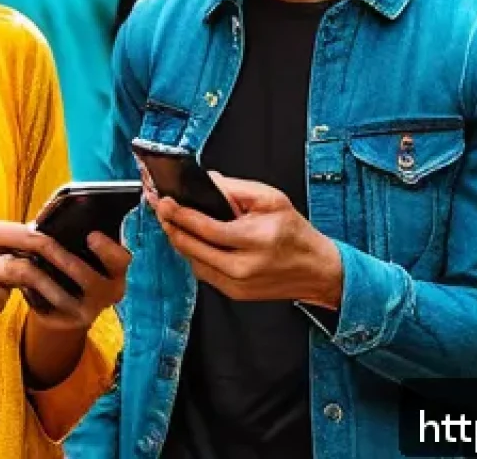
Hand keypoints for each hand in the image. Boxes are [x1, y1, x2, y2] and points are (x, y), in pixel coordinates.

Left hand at [22, 234, 130, 331]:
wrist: (70, 302)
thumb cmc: (79, 263)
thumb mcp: (86, 249)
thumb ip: (79, 232)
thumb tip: (56, 206)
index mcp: (116, 271)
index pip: (121, 260)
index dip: (108, 249)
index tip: (91, 235)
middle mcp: (108, 293)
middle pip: (93, 282)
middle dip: (70, 263)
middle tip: (48, 245)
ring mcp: (88, 311)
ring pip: (65, 296)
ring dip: (43, 276)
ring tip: (26, 259)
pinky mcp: (67, 322)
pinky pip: (47, 308)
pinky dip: (33, 293)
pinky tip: (21, 281)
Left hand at [151, 174, 342, 307]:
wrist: (316, 270)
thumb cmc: (295, 232)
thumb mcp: (271, 199)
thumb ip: (235, 189)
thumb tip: (207, 181)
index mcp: (254, 240)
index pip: (206, 228)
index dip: (180, 214)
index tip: (164, 202)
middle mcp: (243, 267)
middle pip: (193, 247)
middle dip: (172, 226)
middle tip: (160, 208)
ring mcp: (237, 284)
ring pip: (193, 261)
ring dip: (179, 241)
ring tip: (171, 221)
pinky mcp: (234, 293)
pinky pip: (203, 272)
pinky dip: (193, 254)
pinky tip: (190, 239)